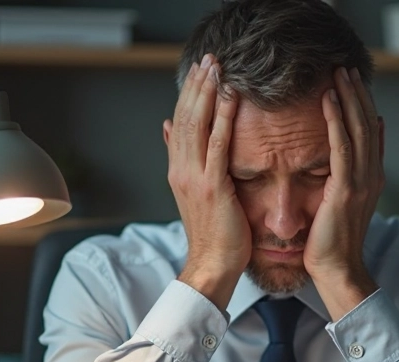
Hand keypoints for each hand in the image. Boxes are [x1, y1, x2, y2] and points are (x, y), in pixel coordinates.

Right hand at [164, 54, 247, 308]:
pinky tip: (231, 97)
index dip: (188, 95)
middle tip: (208, 59)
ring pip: (197, 125)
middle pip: (185, 117)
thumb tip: (167, 130)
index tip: (199, 71)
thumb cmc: (212, 235)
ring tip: (216, 68)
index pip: (180, 124)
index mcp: (178, 171)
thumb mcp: (194, 194)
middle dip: (196, 86)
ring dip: (207, 93)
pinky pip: (218, 145)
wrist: (211, 265)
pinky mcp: (213, 186)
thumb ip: (183, 161)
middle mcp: (181, 170)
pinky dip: (222, 118)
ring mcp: (195, 177)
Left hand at [304, 67, 383, 319]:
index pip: (370, 132)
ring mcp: (361, 183)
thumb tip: (352, 154)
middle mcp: (371, 176)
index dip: (363, 104)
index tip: (354, 80)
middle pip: (367, 124)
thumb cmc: (332, 243)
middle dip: (358, 94)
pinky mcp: (345, 190)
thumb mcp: (343, 204)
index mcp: (371, 178)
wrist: (337, 271)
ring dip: (349, 99)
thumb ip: (349, 177)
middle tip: (347, 66)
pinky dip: (336, 121)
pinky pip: (342, 148)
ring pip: (358, 130)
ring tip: (340, 73)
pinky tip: (329, 101)